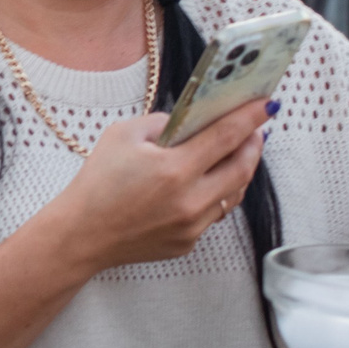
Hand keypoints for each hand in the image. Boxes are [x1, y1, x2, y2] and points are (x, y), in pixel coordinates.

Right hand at [54, 97, 271, 271]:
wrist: (81, 234)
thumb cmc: (97, 182)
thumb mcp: (121, 135)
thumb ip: (162, 123)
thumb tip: (190, 121)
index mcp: (174, 169)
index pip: (226, 137)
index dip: (250, 118)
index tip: (266, 104)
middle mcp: (190, 200)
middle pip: (242, 169)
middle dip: (254, 145)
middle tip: (255, 130)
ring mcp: (191, 226)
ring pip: (232, 195)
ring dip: (239, 171)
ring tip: (235, 154)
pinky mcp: (187, 243)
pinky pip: (212, 214)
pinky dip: (214, 195)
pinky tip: (204, 183)